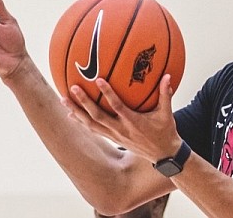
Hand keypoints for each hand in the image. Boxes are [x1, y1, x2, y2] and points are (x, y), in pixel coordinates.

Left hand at [61, 74, 182, 162]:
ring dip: (76, 112)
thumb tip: (168, 76)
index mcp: (133, 122)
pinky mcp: (112, 139)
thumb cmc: (165, 131)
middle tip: (72, 89)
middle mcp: (120, 129)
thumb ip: (166, 94)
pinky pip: (93, 129)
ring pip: (91, 124)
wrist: (163, 155)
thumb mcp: (167, 114)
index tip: (98, 80)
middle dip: (83, 103)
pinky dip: (81, 122)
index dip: (107, 94)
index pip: (117, 106)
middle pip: (97, 116)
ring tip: (64, 100)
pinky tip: (71, 114)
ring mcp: (114, 135)